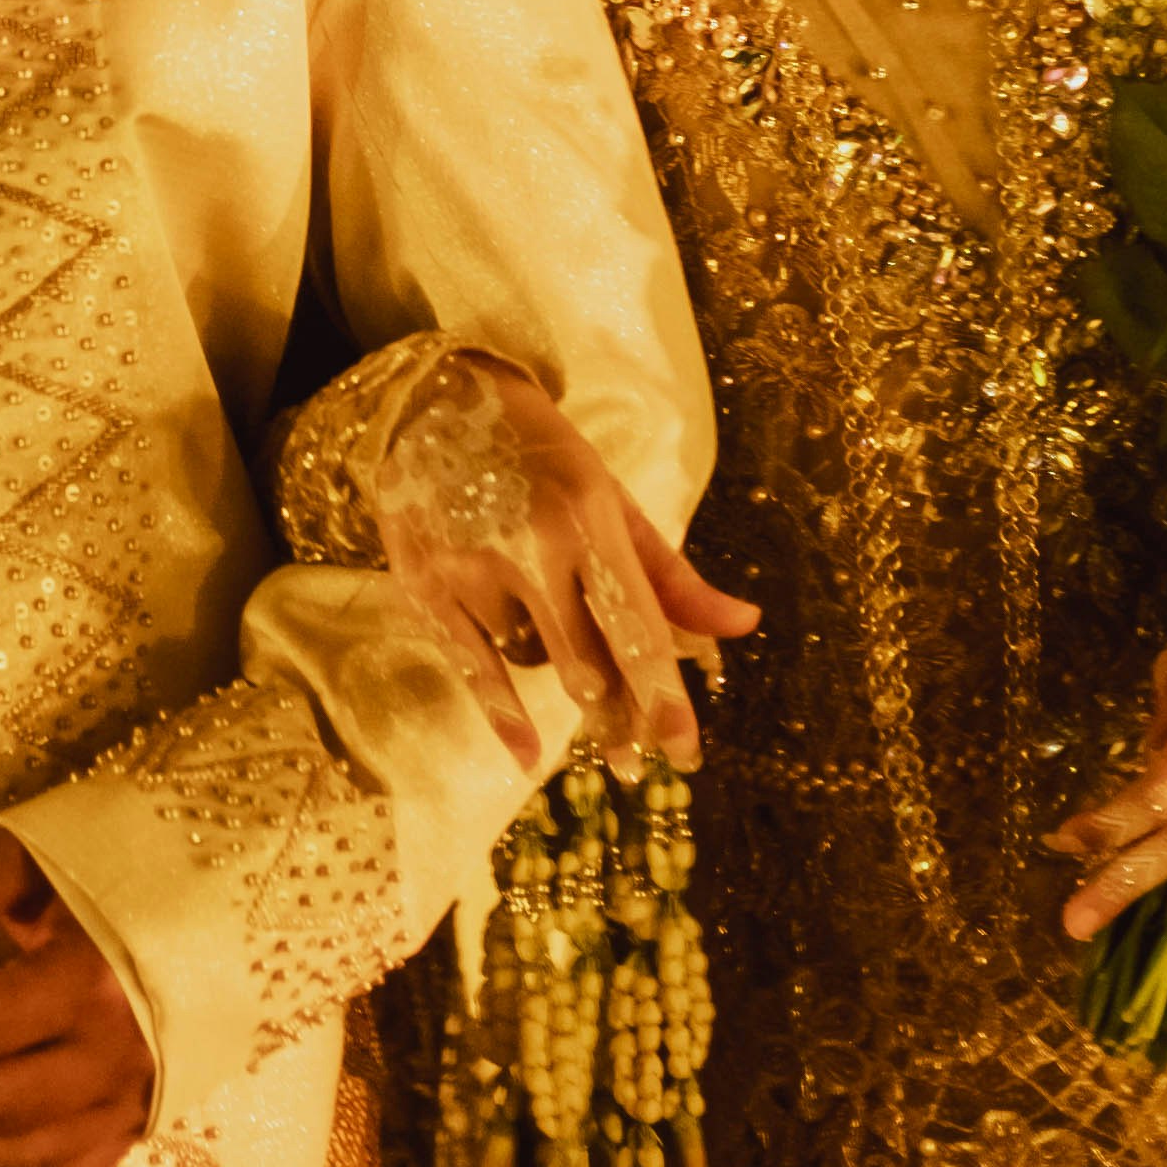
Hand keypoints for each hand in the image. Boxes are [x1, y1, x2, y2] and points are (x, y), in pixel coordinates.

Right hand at [360, 353, 757, 767]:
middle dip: (618, 720)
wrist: (431, 399)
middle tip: (638, 768)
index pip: (636, 626)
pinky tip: (528, 752)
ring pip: (534, 661)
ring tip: (576, 673)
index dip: (664, 697)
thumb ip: (672, 572)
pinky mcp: (424, 585)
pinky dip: (502, 714)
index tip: (687, 754)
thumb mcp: (611, 496)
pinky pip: (472, 667)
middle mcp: (531, 549)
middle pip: (587, 661)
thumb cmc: (539, 451)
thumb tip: (742, 626)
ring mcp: (472, 570)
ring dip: (563, 678)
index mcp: (588, 520)